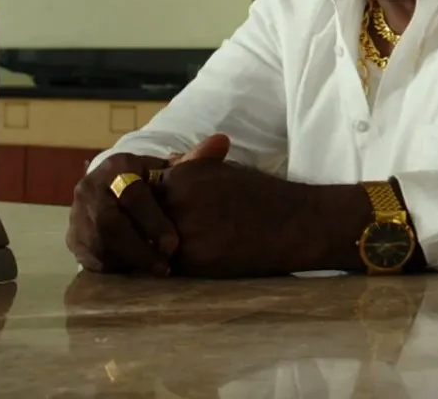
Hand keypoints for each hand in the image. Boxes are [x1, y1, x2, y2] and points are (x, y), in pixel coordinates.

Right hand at [64, 136, 233, 275]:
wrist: (115, 191)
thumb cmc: (152, 183)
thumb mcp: (169, 171)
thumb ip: (194, 161)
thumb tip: (222, 142)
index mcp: (118, 167)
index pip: (132, 194)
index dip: (153, 221)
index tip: (174, 244)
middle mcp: (90, 188)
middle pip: (110, 223)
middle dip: (139, 247)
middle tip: (165, 265)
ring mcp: (79, 215)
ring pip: (99, 244)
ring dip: (128, 260)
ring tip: (156, 270)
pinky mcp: (74, 239)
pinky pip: (91, 258)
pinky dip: (117, 267)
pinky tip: (138, 272)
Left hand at [155, 136, 372, 277]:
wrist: (296, 222)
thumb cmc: (263, 196)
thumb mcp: (222, 170)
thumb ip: (190, 170)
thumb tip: (163, 168)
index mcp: (183, 174)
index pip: (144, 193)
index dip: (147, 209)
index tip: (156, 219)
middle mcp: (178, 198)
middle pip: (142, 220)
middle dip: (146, 231)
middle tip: (152, 243)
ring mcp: (183, 229)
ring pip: (149, 245)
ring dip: (153, 252)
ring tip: (164, 258)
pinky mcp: (194, 259)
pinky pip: (167, 266)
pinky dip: (171, 269)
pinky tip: (185, 268)